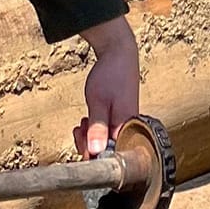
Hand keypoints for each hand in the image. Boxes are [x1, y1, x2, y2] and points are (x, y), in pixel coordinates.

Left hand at [74, 16, 140, 157]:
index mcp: (128, 127)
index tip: (81, 142)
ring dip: (90, 136)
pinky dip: (94, 129)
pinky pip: (107, 132)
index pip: (111, 155)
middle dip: (89, 144)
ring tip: (83, 122)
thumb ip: (97, 128)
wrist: (120, 53)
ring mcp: (126, 124)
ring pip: (106, 141)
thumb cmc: (111, 74)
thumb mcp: (98, 101)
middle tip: (79, 130)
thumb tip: (95, 153)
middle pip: (108, 151)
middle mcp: (130, 129)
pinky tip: (87, 121)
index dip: (93, 155)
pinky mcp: (121, 119)